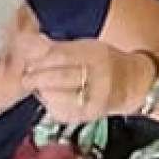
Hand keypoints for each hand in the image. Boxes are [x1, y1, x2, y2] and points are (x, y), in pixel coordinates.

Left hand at [22, 38, 138, 124]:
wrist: (131, 86)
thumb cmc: (104, 62)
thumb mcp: (86, 47)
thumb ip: (57, 47)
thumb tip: (26, 41)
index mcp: (97, 55)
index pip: (62, 55)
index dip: (40, 57)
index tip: (27, 58)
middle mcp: (97, 78)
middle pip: (59, 77)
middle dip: (36, 76)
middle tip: (26, 76)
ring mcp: (92, 101)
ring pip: (56, 97)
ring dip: (41, 91)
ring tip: (38, 86)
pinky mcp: (85, 117)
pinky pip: (59, 111)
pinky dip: (49, 104)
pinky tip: (51, 98)